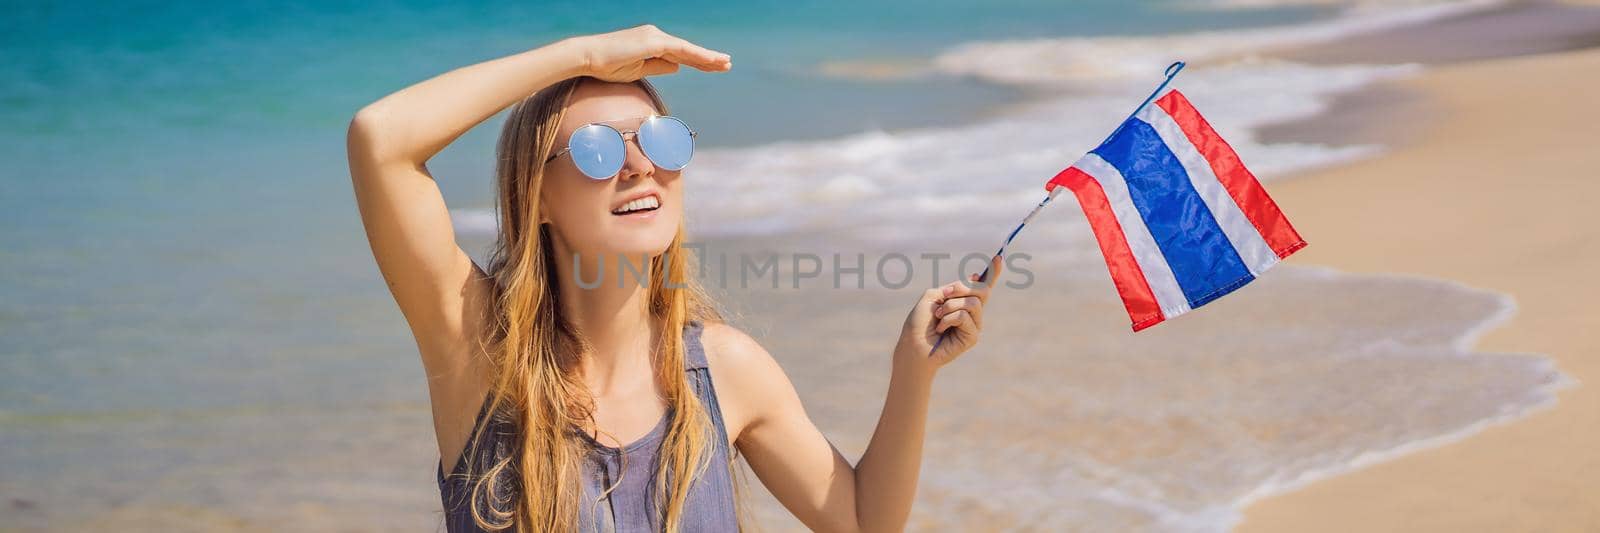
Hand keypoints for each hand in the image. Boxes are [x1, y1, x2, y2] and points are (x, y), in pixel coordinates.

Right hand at [570, 24, 731, 81]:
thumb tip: (677, 67)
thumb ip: (658, 67)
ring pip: (687, 50)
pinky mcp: (653, 41)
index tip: (714, 67)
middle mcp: (655, 36)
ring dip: (707, 58)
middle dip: (708, 59)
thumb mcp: (638, 70)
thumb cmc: (607, 66)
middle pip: (687, 50)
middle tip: (727, 64)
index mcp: (652, 43)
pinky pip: (680, 50)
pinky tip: (710, 62)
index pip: (680, 54)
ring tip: (725, 64)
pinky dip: (696, 56)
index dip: (698, 61)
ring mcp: (655, 37)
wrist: (588, 57)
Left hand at [898, 255, 1001, 370]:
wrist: (913, 345)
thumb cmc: (919, 323)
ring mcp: (974, 324)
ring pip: (973, 303)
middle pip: (982, 290)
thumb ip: (953, 288)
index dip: (992, 272)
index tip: (999, 257)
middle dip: (962, 288)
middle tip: (945, 296)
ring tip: (938, 316)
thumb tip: (976, 278)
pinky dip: (948, 319)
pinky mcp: (973, 336)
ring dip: (950, 306)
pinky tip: (941, 329)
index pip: (982, 286)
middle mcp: (972, 312)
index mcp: (962, 300)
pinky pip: (964, 316)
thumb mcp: (933, 297)